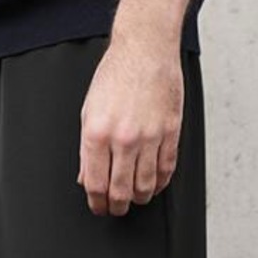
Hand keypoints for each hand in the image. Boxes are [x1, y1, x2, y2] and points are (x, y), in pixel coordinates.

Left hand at [77, 31, 183, 216]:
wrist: (145, 48)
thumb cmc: (116, 75)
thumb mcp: (89, 111)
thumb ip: (87, 148)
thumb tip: (87, 177)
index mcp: (97, 133)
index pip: (95, 184)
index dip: (97, 203)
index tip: (99, 207)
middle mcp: (123, 138)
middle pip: (120, 191)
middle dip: (117, 207)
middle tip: (116, 208)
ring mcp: (149, 137)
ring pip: (146, 186)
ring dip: (139, 198)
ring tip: (135, 198)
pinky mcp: (170, 132)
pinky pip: (166, 170)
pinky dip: (160, 183)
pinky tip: (154, 184)